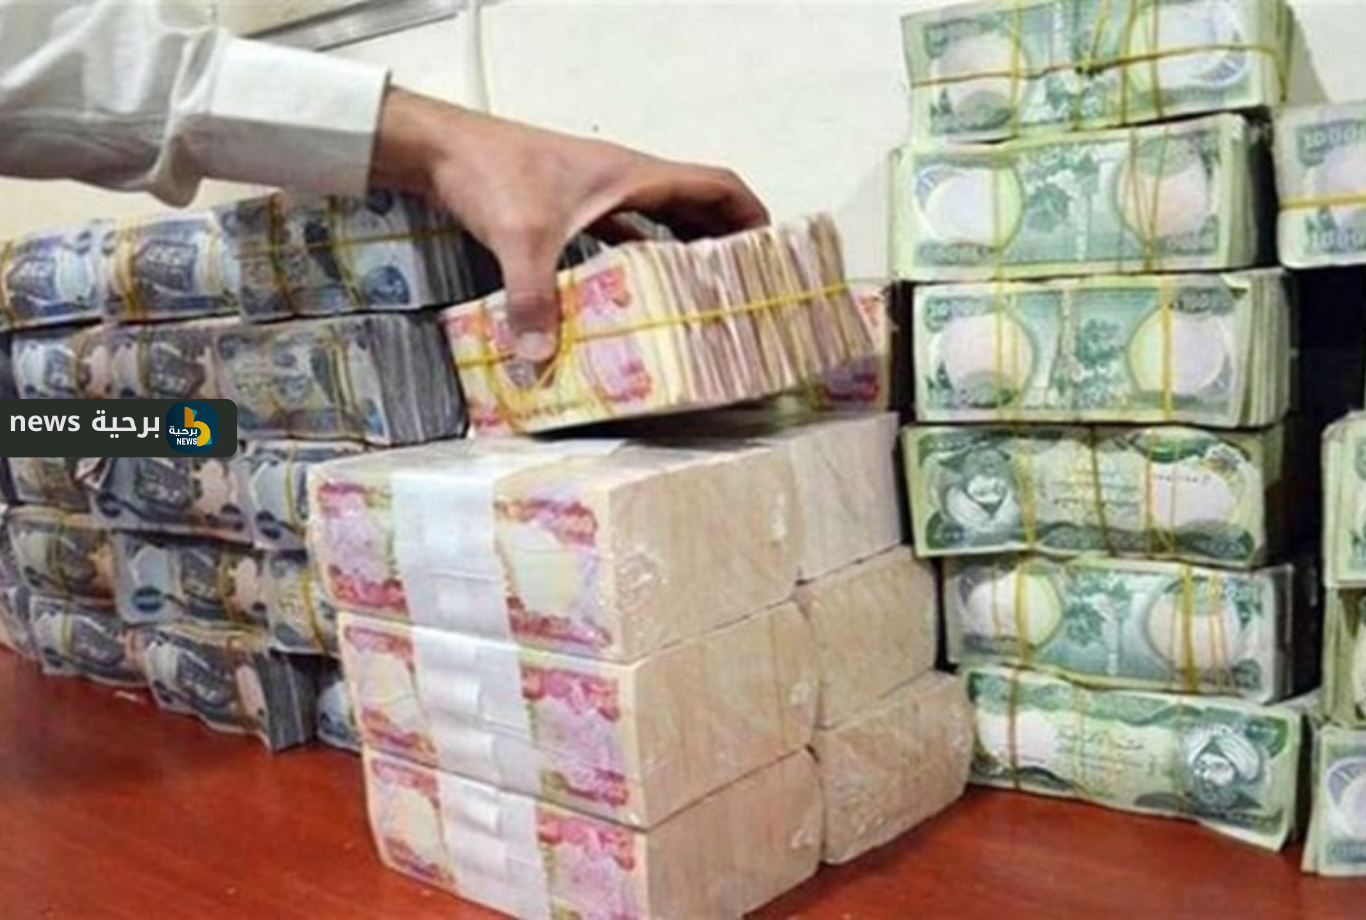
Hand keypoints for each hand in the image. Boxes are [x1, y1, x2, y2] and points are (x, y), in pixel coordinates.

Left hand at [370, 88, 768, 361]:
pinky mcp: (571, 206)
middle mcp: (627, 181)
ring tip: (701, 299)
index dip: (752, 216)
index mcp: (636, 177)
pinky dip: (637, 257)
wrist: (442, 147)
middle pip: (696, 207)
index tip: (773, 254)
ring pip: (660, 220)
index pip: (716, 185)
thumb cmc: (493, 173)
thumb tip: (540, 361)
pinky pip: (622, 232)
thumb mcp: (520, 239)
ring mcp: (599, 192)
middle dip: (725, 246)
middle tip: (742, 293)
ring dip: (683, 251)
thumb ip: (534, 299)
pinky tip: (634, 293)